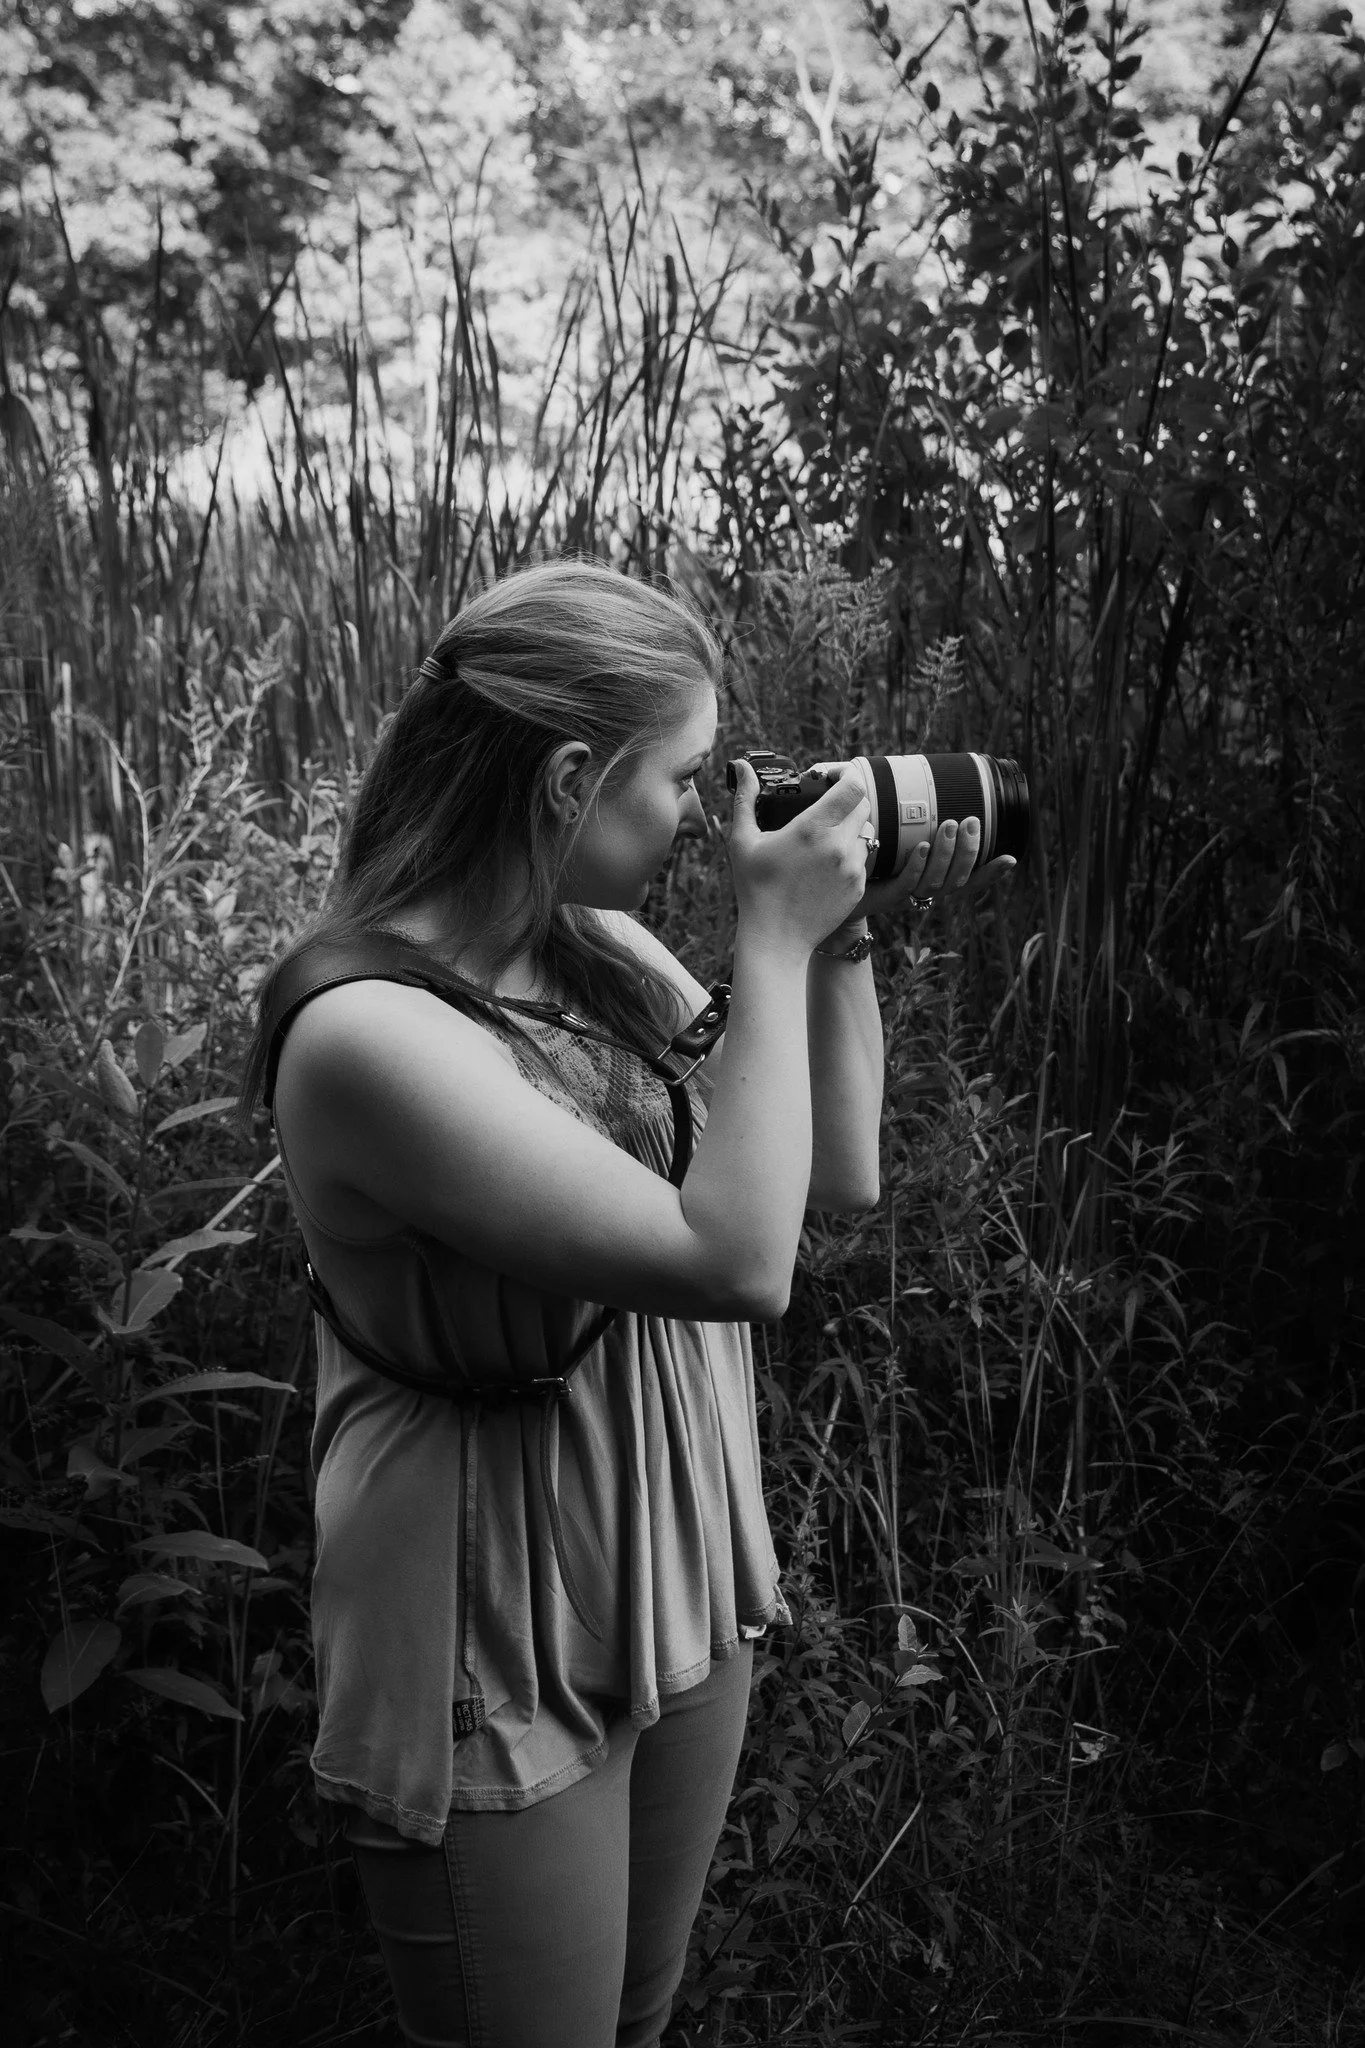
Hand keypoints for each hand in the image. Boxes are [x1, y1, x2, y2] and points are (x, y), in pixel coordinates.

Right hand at [717, 758, 874, 952]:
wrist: (776, 938)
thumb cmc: (754, 888)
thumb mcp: (742, 841)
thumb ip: (745, 799)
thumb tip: (742, 767)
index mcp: (813, 828)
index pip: (853, 786)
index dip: (848, 774)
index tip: (832, 776)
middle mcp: (839, 845)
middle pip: (862, 806)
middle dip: (847, 800)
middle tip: (826, 806)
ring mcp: (852, 867)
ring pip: (866, 832)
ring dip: (851, 828)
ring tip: (825, 839)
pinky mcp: (858, 887)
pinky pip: (864, 859)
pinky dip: (851, 855)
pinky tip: (826, 865)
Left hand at [804, 763, 1016, 922]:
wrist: (822, 894)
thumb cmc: (855, 863)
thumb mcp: (883, 836)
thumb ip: (893, 810)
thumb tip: (893, 772)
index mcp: (929, 878)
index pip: (968, 879)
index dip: (990, 872)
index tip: (1010, 858)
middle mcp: (921, 890)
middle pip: (957, 878)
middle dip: (968, 849)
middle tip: (968, 821)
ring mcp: (902, 895)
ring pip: (935, 882)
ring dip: (945, 854)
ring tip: (947, 827)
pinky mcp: (879, 898)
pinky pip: (903, 887)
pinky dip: (915, 868)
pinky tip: (919, 850)